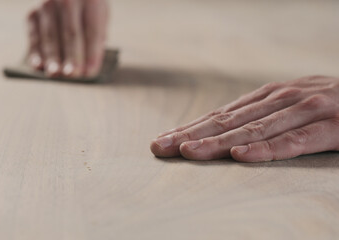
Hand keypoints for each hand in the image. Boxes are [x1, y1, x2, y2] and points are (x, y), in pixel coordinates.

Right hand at [27, 0, 108, 77]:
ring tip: (55, 73)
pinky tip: (38, 66)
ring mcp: (47, 5)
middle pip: (71, 33)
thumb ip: (97, 38)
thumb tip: (88, 66)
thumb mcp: (100, 17)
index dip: (91, 53)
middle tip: (72, 74)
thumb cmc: (88, 11)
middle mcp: (67, 0)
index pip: (92, 30)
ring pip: (51, 35)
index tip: (90, 72)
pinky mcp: (33, 14)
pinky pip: (34, 36)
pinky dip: (35, 52)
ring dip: (52, 57)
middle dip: (71, 56)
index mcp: (91, 0)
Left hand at [151, 76, 338, 161]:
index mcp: (266, 98)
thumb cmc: (328, 104)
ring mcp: (305, 110)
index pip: (219, 115)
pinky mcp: (331, 127)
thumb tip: (223, 134)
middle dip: (191, 135)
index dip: (189, 128)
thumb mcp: (288, 105)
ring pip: (253, 129)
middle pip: (227, 121)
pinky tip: (240, 156)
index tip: (161, 141)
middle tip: (160, 148)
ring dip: (217, 141)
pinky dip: (266, 149)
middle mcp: (280, 100)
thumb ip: (260, 117)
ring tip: (189, 152)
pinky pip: (294, 141)